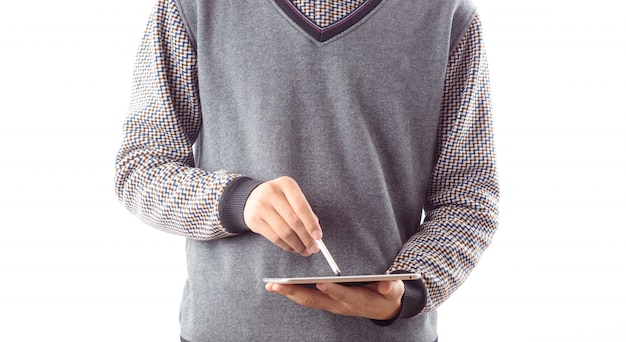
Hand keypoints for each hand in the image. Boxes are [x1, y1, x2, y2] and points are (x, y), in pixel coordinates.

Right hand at [243, 176, 321, 255]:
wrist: (252, 198)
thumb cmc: (279, 199)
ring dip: (297, 245)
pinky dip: (286, 246)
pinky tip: (293, 248)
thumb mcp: (292, 198)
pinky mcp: (254, 220)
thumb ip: (305, 212)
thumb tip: (315, 235)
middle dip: (306, 238)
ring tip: (305, 250)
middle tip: (314, 248)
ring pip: (284, 232)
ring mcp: (261, 206)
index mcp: (286, 184)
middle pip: (293, 221)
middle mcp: (271, 192)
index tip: (318, 236)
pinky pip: (274, 238)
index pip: (301, 206)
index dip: (311, 223)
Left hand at [265, 281, 403, 319]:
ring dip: (289, 293)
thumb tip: (387, 285)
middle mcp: (340, 305)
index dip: (333, 290)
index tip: (321, 283)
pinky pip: (307, 299)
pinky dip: (293, 293)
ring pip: (307, 300)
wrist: (384, 308)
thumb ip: (390, 286)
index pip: (343, 295)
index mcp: (357, 300)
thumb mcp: (394, 290)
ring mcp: (332, 305)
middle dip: (296, 292)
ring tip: (272, 285)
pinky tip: (280, 286)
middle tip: (279, 284)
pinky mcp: (327, 303)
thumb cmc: (388, 295)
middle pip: (316, 300)